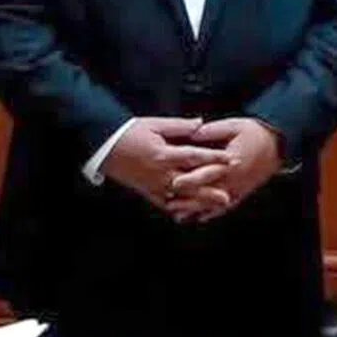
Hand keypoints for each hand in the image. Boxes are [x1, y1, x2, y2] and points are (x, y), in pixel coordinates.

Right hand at [100, 116, 231, 215]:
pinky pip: (164, 203)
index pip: (195, 157)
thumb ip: (180, 126)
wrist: (105, 146)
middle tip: (229, 195)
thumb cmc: (130, 132)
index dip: (214, 158)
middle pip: (190, 183)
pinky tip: (190, 213)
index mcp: (164, 154)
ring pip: (180, 197)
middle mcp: (160, 173)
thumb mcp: (155, 124)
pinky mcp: (146, 191)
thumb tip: (201, 123)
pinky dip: (178, 209)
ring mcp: (153, 185)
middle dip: (211, 189)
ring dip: (199, 202)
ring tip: (215, 206)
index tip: (231, 160)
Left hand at [168, 117, 282, 222]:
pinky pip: (225, 207)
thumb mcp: (234, 125)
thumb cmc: (255, 132)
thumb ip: (212, 131)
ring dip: (195, 210)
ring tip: (176, 215)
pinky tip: (199, 218)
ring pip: (214, 203)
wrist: (277, 144)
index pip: (207, 172)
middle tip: (168, 204)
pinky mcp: (242, 192)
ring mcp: (238, 188)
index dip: (190, 178)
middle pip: (207, 192)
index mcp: (230, 161)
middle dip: (188, 199)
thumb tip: (192, 133)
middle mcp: (233, 178)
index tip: (173, 183)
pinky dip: (211, 213)